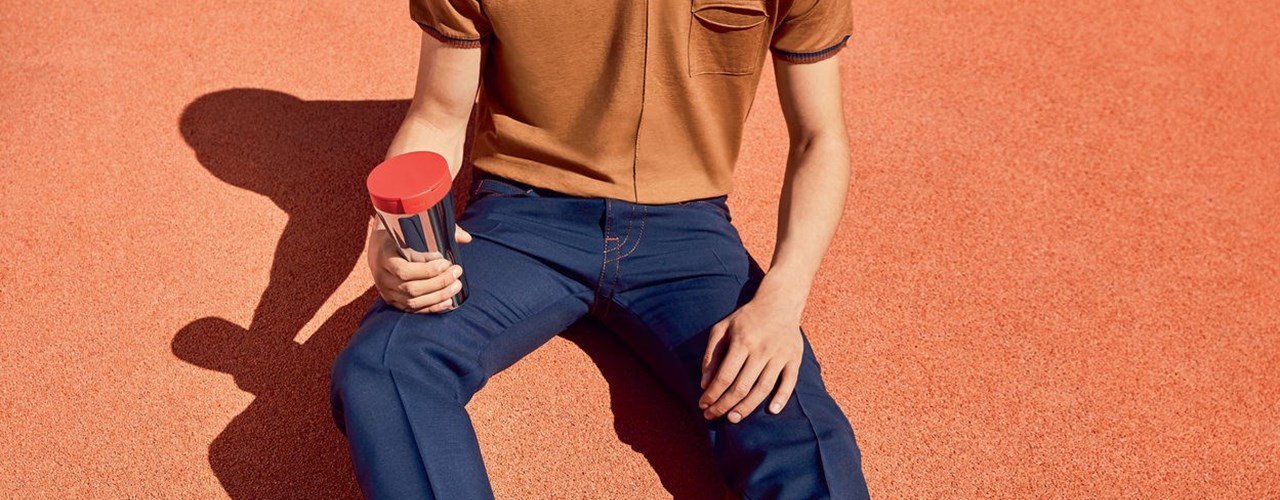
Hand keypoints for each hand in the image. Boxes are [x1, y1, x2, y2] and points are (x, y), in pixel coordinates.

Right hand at [367, 219, 471, 313]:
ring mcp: (387, 291)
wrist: (378, 246)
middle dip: (438, 283)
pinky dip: (432, 307)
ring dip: (438, 296)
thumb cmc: (399, 235)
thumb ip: (439, 231)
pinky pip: (412, 310)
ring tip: (456, 286)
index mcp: (384, 256)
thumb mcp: (410, 228)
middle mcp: (382, 277)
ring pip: (413, 302)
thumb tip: (467, 238)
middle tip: (456, 273)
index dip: (427, 271)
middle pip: (411, 289)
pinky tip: (448, 302)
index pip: (403, 270)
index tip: (446, 263)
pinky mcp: (393, 301)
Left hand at [698, 290, 804, 423]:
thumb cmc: (746, 318)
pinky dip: (781, 398)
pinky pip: (789, 382)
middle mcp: (761, 350)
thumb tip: (704, 383)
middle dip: (724, 405)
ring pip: (763, 388)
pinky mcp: (794, 359)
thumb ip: (711, 354)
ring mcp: (779, 356)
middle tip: (712, 416)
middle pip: (741, 386)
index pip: (724, 376)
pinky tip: (771, 411)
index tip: (703, 405)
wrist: (779, 303)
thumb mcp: (722, 328)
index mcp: (742, 342)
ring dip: (747, 407)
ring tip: (733, 418)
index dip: (712, 394)